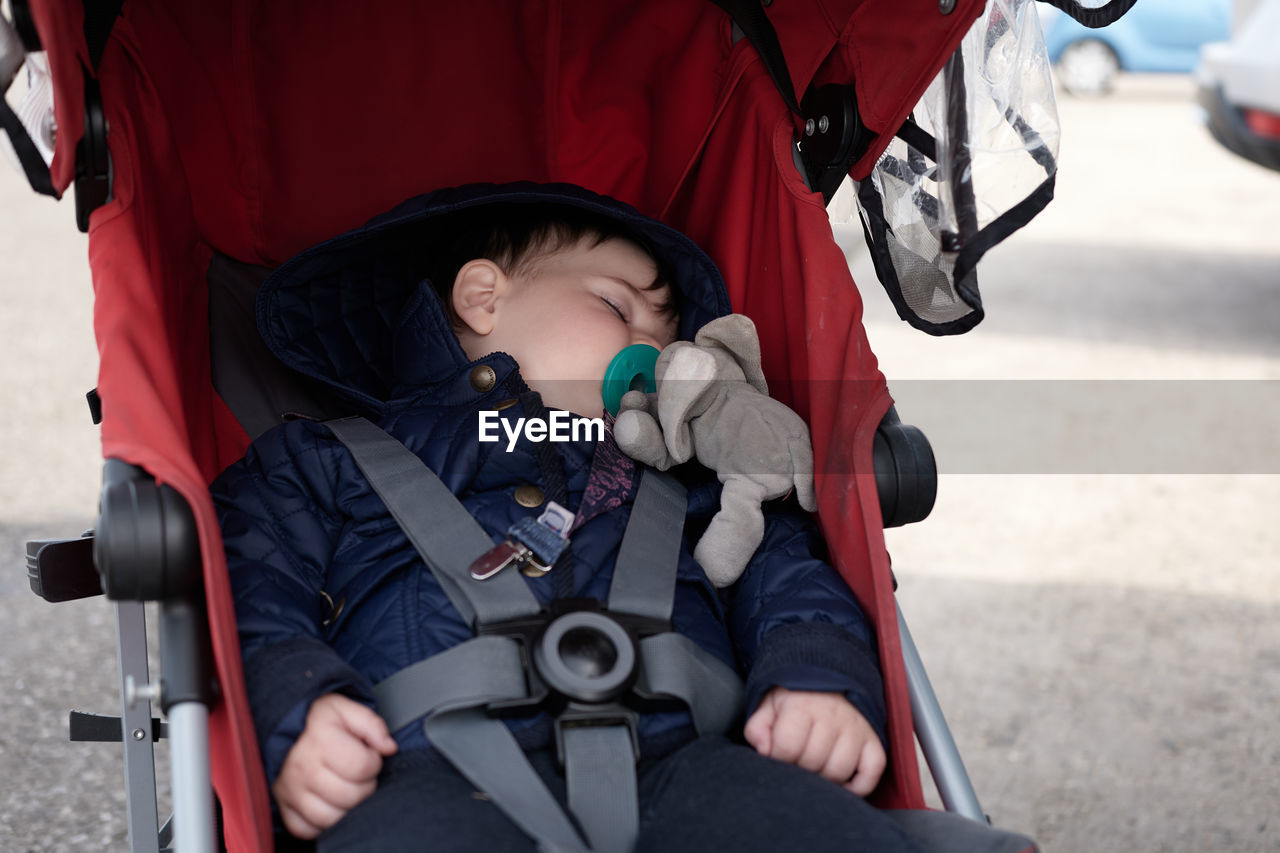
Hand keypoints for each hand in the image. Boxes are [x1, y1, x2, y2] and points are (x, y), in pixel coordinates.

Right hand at [273, 693, 398, 838]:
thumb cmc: (321, 723)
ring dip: (347, 807)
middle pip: (350, 796)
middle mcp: (302, 768)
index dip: (373, 761)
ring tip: (347, 788)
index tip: (367, 755)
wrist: (286, 731)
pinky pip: (310, 830)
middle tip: (358, 774)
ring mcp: (290, 791)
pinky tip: (330, 803)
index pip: (362, 766)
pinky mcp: (285, 809)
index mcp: (319, 739)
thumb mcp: (346, 709)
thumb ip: (372, 724)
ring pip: (332, 818)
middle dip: (364, 786)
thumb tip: (389, 748)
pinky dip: (324, 823)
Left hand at [743, 686, 885, 795]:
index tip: (776, 755)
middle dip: (799, 769)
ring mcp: (856, 730)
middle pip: (813, 762)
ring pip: (840, 770)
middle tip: (796, 763)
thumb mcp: (768, 705)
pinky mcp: (873, 740)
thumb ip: (757, 728)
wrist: (829, 676)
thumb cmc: (795, 698)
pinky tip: (842, 783)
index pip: (788, 747)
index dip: (777, 758)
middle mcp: (832, 718)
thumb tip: (764, 751)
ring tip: (815, 769)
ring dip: (825, 778)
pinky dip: (859, 785)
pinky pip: (872, 772)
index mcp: (802, 707)